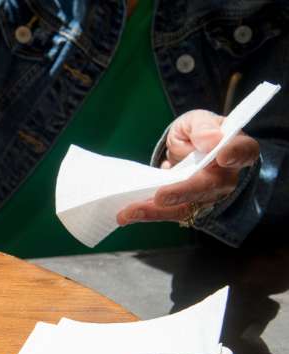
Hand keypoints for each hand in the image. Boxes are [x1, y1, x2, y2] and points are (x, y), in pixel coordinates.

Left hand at [117, 110, 259, 225]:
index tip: (222, 156)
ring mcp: (206, 196)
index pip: (244, 151)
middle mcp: (225, 177)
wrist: (189, 150)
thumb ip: (202, 127)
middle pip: (208, 187)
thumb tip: (210, 140)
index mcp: (235, 149)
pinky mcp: (187, 207)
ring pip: (185, 206)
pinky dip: (146, 214)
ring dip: (155, 210)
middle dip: (182, 192)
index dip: (235, 154)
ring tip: (129, 211)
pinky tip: (126, 214)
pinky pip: (168, 213)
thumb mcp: (196, 121)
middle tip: (161, 196)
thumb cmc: (198, 133)